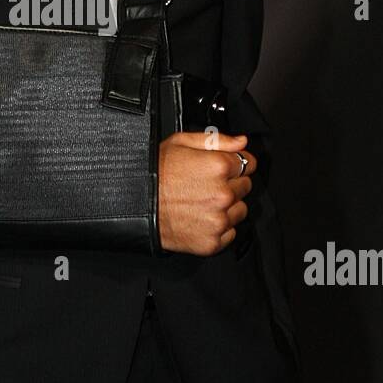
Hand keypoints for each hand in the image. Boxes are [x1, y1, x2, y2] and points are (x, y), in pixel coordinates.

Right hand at [157, 130, 255, 254]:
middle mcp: (223, 194)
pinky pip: (230, 233)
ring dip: (228, 206)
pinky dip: (219, 227)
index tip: (226, 167)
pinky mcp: (213, 242)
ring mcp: (219, 220)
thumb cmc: (153, 174)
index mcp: (219, 167)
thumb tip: (241, 141)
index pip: (248, 163)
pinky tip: (200, 217)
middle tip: (206, 184)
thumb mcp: (180, 143)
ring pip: (240, 210)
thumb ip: (217, 140)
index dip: (236, 163)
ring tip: (202, 201)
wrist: (134, 205)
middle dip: (231, 183)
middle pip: (245, 186)